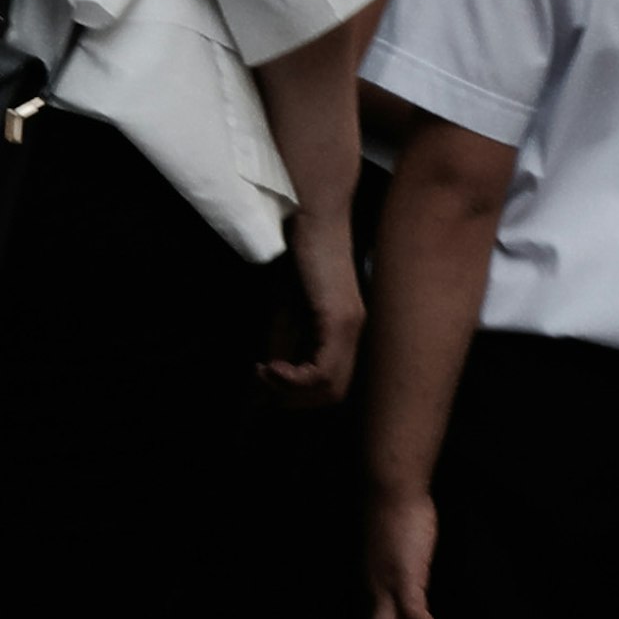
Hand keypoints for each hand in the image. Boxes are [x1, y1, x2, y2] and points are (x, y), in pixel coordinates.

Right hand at [268, 212, 362, 406]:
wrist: (309, 219)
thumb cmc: (296, 259)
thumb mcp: (286, 314)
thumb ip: (284, 346)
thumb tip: (269, 381)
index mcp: (347, 335)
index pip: (332, 386)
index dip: (298, 396)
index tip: (266, 381)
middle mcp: (356, 335)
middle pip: (333, 394)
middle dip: (293, 399)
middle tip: (263, 382)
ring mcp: (351, 329)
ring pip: (330, 388)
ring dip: (291, 391)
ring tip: (265, 373)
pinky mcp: (339, 320)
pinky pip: (322, 371)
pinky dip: (293, 379)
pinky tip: (272, 366)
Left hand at [365, 483, 442, 618]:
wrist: (392, 489)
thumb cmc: (394, 509)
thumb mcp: (390, 542)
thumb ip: (394, 561)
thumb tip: (406, 569)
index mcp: (370, 578)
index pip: (374, 618)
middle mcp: (373, 587)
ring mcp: (387, 585)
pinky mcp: (406, 578)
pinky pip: (416, 615)